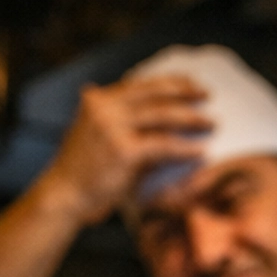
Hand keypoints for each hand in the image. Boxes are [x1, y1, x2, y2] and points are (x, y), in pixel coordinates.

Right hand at [36, 75, 211, 226]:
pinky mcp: (123, 150)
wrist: (64, 195)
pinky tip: (201, 151)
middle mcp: (103, 107)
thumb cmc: (86, 172)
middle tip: (207, 94)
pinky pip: (163, 145)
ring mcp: (112, 126)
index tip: (189, 82)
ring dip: (191, 118)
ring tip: (212, 122)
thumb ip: (125, 125)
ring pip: (162, 116)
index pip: (139, 84)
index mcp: (97, 99)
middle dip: (184, 92)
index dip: (168, 81)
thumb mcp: (102, 138)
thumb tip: (165, 123)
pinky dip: (185, 148)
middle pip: (153, 94)